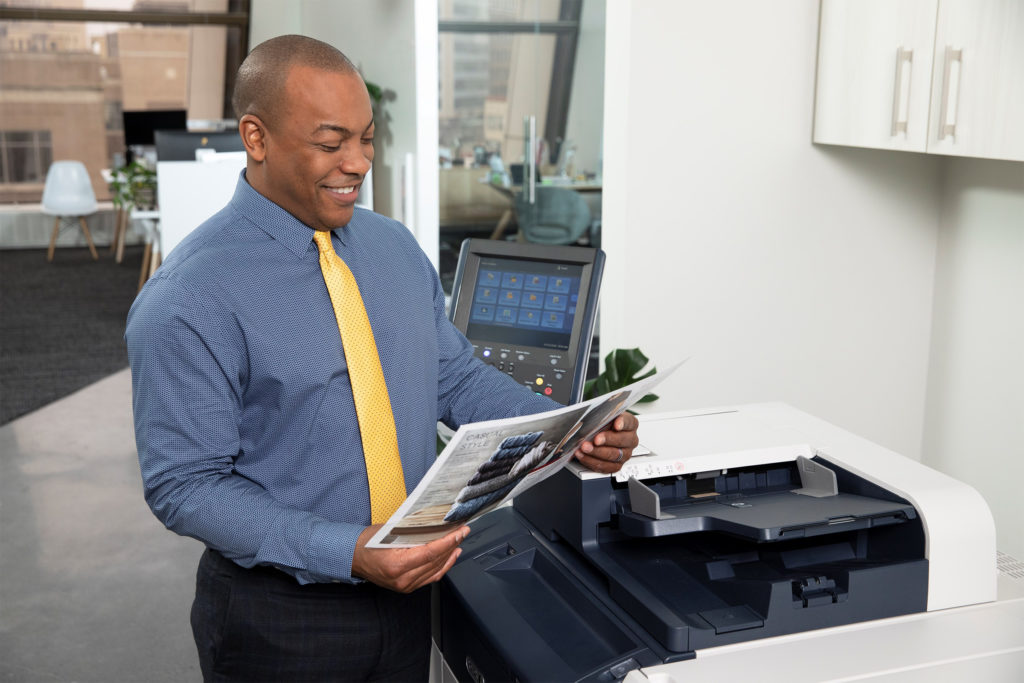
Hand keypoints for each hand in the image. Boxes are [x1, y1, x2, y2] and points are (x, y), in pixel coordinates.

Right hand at [351, 524, 469, 592]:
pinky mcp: (407, 587)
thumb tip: (434, 523)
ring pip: (435, 571)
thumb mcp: (388, 532)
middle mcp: (402, 579)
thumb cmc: (366, 543)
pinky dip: (442, 567)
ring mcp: (405, 585)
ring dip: (450, 556)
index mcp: (397, 565)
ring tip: (459, 542)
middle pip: (435, 562)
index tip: (459, 532)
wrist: (352, 558)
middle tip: (463, 532)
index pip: (430, 553)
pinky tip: (450, 557)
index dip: (447, 542)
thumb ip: (411, 531)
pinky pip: (430, 578)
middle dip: (452, 546)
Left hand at [574, 412, 639, 473]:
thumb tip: (593, 419)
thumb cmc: (602, 424)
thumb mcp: (602, 416)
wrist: (597, 435)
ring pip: (613, 455)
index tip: (616, 425)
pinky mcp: (617, 465)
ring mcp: (625, 454)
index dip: (623, 423)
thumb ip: (602, 417)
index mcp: (630, 424)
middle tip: (596, 439)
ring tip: (585, 448)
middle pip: (621, 440)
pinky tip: (583, 456)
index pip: (629, 422)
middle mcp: (630, 440)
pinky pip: (606, 466)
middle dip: (607, 440)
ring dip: (597, 452)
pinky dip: (592, 461)